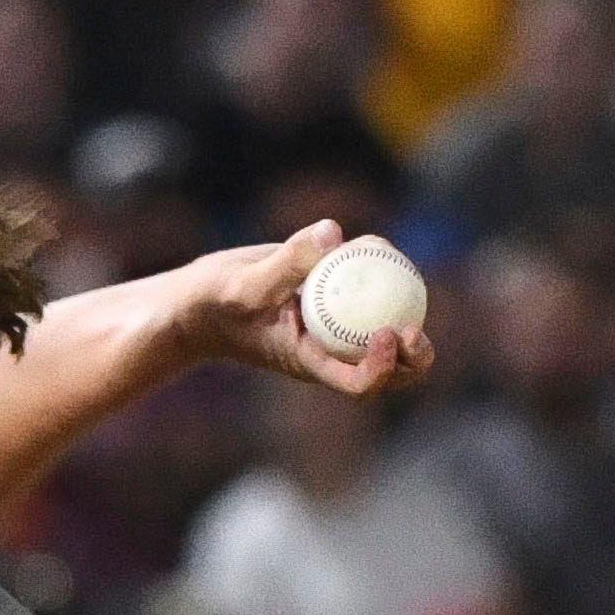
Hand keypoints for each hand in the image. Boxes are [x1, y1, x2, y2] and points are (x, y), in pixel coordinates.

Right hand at [183, 220, 434, 397]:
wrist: (201, 301)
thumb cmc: (215, 302)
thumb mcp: (245, 283)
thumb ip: (288, 261)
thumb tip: (334, 231)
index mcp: (311, 362)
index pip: (357, 383)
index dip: (382, 367)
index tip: (387, 332)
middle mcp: (329, 352)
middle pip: (388, 371)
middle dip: (412, 357)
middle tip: (413, 326)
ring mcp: (334, 331)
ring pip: (387, 336)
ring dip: (405, 313)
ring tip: (402, 270)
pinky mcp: (334, 305)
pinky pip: (371, 298)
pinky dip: (383, 275)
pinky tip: (378, 246)